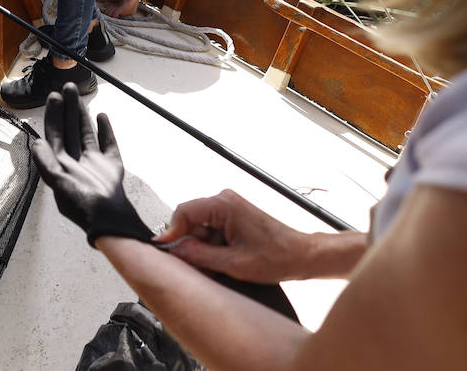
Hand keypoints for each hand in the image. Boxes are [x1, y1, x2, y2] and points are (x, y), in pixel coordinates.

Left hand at [31, 82, 153, 245]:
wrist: (109, 218)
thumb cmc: (82, 204)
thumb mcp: (58, 183)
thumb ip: (46, 163)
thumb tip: (34, 143)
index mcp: (61, 164)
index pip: (55, 134)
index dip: (54, 115)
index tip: (54, 96)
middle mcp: (75, 160)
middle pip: (69, 129)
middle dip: (68, 109)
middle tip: (67, 87)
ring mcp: (93, 162)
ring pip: (86, 132)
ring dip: (82, 115)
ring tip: (80, 97)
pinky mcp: (110, 165)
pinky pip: (107, 143)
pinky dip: (105, 130)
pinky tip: (102, 116)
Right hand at [154, 189, 313, 282]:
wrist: (302, 255)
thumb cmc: (276, 257)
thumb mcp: (233, 263)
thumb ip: (200, 255)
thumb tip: (175, 250)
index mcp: (224, 205)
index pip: (184, 212)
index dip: (172, 232)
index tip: (164, 250)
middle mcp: (224, 200)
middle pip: (191, 220)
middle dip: (192, 244)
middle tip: (201, 267)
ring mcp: (229, 207)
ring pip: (200, 227)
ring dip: (204, 248)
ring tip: (220, 266)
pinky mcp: (233, 216)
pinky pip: (211, 229)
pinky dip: (213, 246)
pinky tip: (225, 260)